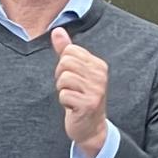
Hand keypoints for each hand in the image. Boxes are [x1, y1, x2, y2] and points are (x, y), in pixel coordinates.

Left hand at [52, 29, 109, 154]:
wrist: (91, 127)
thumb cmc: (81, 97)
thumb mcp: (75, 71)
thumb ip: (65, 50)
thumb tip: (57, 30)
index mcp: (98, 65)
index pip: (70, 51)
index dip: (64, 64)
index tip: (72, 77)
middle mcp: (100, 76)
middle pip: (66, 62)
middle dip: (61, 76)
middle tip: (70, 89)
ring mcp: (96, 90)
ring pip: (64, 78)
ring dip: (62, 90)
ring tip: (72, 97)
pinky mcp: (89, 104)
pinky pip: (64, 94)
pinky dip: (64, 101)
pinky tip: (73, 107)